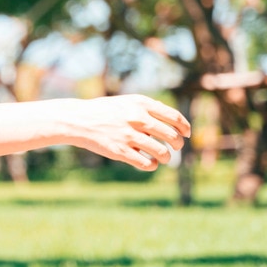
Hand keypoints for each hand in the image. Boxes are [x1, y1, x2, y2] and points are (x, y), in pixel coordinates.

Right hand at [70, 95, 190, 169]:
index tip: (187, 134)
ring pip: (162, 151)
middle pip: (171, 135)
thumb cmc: (105, 111)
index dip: (185, 127)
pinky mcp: (121, 151)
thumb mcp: (127, 102)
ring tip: (164, 158)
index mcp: (141, 104)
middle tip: (176, 147)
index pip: (174, 117)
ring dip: (167, 157)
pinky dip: (153, 165)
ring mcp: (129, 136)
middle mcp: (138, 118)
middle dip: (178, 144)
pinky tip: (150, 162)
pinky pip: (147, 163)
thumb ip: (149, 108)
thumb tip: (172, 118)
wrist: (79, 120)